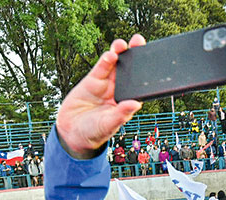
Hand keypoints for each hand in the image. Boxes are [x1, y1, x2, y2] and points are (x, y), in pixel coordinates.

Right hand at [56, 36, 143, 157]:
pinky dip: (105, 60)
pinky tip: (110, 54)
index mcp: (128, 101)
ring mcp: (106, 84)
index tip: (152, 61)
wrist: (72, 132)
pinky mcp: (93, 81)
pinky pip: (101, 68)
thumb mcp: (108, 125)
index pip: (140, 85)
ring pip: (115, 65)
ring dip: (120, 53)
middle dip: (135, 55)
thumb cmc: (94, 132)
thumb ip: (121, 114)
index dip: (146, 72)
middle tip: (139, 41)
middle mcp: (119, 90)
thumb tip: (136, 104)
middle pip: (130, 70)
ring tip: (122, 45)